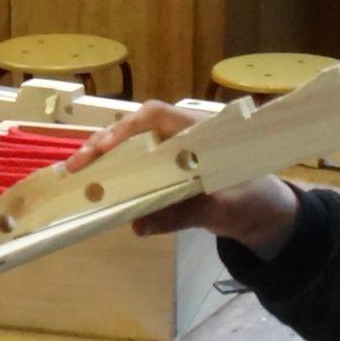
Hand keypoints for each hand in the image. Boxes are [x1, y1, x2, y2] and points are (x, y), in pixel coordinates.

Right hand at [65, 100, 301, 255]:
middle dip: (102, 145)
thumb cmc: (252, 198)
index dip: (127, 128)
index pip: (156, 116)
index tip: (104, 146)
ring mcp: (169, 154)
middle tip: (74, 167)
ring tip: (74, 177)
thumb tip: (138, 224)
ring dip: (102, 161)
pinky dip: (114, 179)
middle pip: (133, 130)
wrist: (265, 212)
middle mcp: (179, 136)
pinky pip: (135, 170)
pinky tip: (93, 192)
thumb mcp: (224, 209)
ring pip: (129, 149)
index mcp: (198, 131)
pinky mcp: (163, 174)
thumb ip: (185, 214)